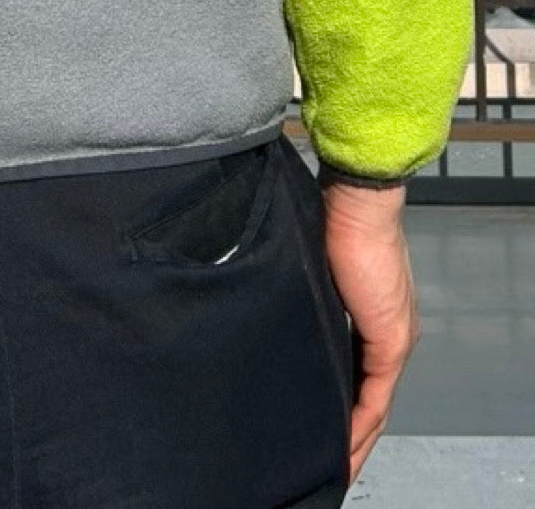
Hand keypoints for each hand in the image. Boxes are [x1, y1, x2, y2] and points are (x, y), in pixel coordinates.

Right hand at [320, 181, 418, 486]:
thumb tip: (269, 294)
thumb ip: (300, 287)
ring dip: (352, 437)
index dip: (339, 403)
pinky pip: (375, 398)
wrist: (356, 198)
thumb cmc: (329, 216)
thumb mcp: (310, 262)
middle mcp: (388, 329)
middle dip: (345, 429)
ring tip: (330, 464)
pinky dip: (358, 426)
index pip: (357, 371)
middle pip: (368, 396)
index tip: (316, 424)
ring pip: (373, 405)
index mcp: (370, 312)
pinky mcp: (390, 339)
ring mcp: (392, 336)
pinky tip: (341, 446)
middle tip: (321, 456)